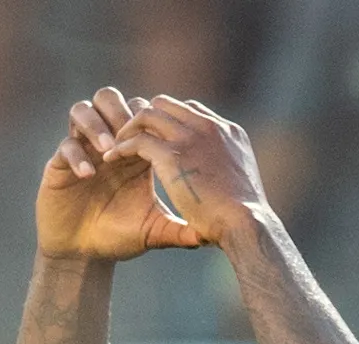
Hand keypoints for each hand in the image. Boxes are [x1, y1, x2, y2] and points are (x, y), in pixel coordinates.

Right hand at [35, 86, 206, 261]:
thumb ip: (178, 229)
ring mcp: (81, 149)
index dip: (147, 120)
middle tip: (129, 136)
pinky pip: (65, 144)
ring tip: (109, 151)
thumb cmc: (120, 238)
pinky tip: (89, 175)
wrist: (84, 253)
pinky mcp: (59, 163)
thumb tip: (209, 236)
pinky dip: (77, 155)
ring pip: (83, 109)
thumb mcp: (153, 231)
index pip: (141, 114)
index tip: (155, 141)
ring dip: (97, 125)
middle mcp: (106, 142)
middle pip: (111, 100)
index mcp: (133, 150)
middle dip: (121, 113)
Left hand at [96, 94, 269, 253]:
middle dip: (144, 118)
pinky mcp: (172, 153)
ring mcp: (191, 137)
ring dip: (129, 128)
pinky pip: (137, 139)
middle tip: (129, 138)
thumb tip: (217, 188)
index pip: (191, 110)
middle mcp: (209, 126)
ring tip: (115, 146)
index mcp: (229, 132)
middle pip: (166, 104)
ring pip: (148, 114)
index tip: (155, 139)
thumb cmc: (245, 219)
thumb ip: (225, 175)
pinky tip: (112, 159)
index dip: (169, 122)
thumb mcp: (240, 186)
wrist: (246, 224)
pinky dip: (122, 146)